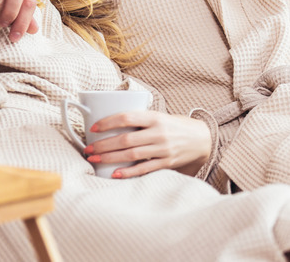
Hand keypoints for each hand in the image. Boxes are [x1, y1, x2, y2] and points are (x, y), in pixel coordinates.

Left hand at [82, 110, 211, 178]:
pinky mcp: (166, 163)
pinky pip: (144, 169)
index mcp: (155, 117)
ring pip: (131, 154)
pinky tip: (114, 174)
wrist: (201, 138)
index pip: (127, 117)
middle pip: (125, 139)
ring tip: (94, 159)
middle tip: (88, 149)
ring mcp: (163, 149)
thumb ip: (139, 119)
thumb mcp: (159, 116)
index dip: (108, 122)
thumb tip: (108, 123)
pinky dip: (128, 172)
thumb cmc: (173, 125)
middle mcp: (159, 133)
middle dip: (103, 145)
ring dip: (110, 158)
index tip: (93, 127)